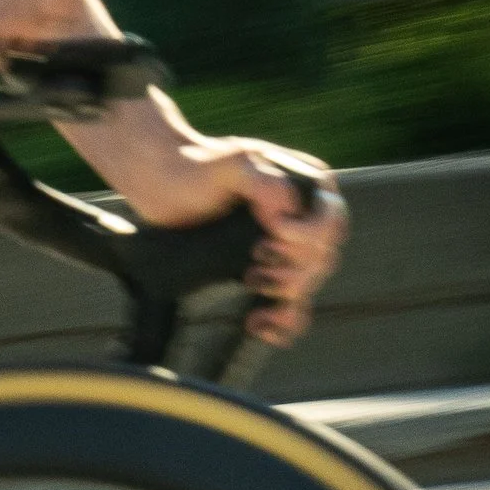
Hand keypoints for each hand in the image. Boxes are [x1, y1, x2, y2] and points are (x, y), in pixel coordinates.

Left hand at [126, 136, 347, 347]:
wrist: (159, 183)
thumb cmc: (194, 166)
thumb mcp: (230, 163)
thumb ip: (264, 181)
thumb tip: (288, 215)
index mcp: (306, 187)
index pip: (330, 223)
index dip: (310, 236)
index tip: (276, 233)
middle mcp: (304, 219)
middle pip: (321, 260)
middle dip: (290, 271)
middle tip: (253, 271)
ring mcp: (286, 249)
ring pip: (307, 286)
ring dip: (284, 298)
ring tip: (250, 286)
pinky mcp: (266, 273)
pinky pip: (291, 307)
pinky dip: (282, 322)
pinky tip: (260, 326)